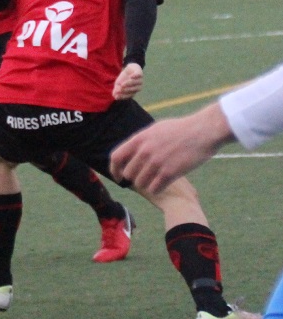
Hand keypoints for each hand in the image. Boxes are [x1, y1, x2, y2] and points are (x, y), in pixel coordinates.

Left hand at [110, 102, 232, 192]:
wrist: (204, 130)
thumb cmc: (181, 129)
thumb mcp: (155, 129)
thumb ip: (141, 140)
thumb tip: (130, 150)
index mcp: (139, 139)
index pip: (116, 157)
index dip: (114, 170)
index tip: (118, 177)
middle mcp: (145, 151)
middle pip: (129, 173)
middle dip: (134, 178)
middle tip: (142, 179)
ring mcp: (157, 162)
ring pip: (141, 183)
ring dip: (146, 184)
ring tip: (154, 181)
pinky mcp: (170, 172)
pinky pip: (155, 188)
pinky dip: (157, 189)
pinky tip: (162, 185)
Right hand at [112, 63, 143, 99]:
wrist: (130, 69)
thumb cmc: (124, 78)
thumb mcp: (118, 84)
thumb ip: (116, 90)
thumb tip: (114, 96)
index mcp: (134, 90)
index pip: (130, 95)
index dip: (124, 96)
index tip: (117, 97)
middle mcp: (138, 86)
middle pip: (134, 89)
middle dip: (126, 90)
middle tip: (119, 90)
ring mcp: (139, 79)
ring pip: (136, 82)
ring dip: (129, 84)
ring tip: (122, 85)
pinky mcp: (139, 73)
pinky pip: (139, 75)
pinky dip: (135, 76)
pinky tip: (131, 77)